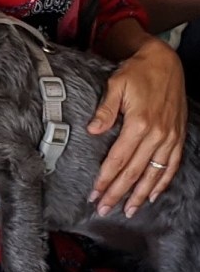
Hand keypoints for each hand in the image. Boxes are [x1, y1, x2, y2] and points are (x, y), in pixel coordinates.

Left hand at [87, 37, 186, 216]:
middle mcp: (156, 134)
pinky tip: (152, 195)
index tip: (94, 193)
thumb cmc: (138, 72)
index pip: (118, 159)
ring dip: (140, 195)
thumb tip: (93, 130)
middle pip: (134, 172)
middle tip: (104, 208)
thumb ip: (105, 110)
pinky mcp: (178, 136)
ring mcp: (169, 137)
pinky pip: (172, 165)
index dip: (105, 179)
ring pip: (154, 174)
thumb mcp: (116, 84)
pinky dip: (162, 182)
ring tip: (128, 210)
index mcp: (138, 123)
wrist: (165, 61)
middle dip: (118, 193)